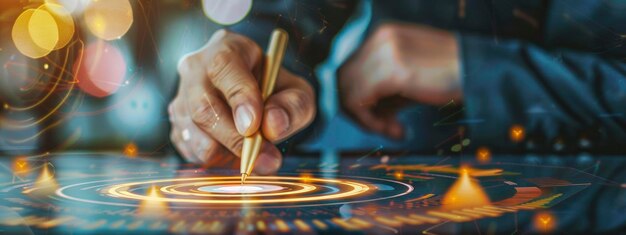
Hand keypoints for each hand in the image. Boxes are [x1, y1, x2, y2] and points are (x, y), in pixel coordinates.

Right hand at [169, 30, 315, 174]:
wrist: (256, 98)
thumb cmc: (276, 91)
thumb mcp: (297, 92)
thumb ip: (293, 106)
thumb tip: (272, 125)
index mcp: (227, 48)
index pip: (224, 67)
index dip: (238, 98)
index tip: (253, 126)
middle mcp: (196, 68)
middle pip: (202, 106)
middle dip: (232, 138)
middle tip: (262, 157)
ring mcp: (181, 96)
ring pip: (192, 131)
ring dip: (224, 153)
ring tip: (254, 158)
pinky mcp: (176, 123)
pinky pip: (189, 148)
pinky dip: (214, 160)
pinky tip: (234, 154)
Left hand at [338, 23, 460, 138]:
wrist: (482, 71)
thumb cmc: (451, 77)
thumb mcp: (410, 79)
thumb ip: (383, 90)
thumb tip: (361, 112)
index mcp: (382, 34)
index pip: (350, 69)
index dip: (360, 99)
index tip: (383, 120)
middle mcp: (378, 38)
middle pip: (345, 80)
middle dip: (361, 111)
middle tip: (389, 128)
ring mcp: (383, 51)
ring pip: (348, 92)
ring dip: (367, 120)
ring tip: (394, 130)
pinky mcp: (391, 70)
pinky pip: (360, 101)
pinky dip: (372, 122)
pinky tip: (396, 130)